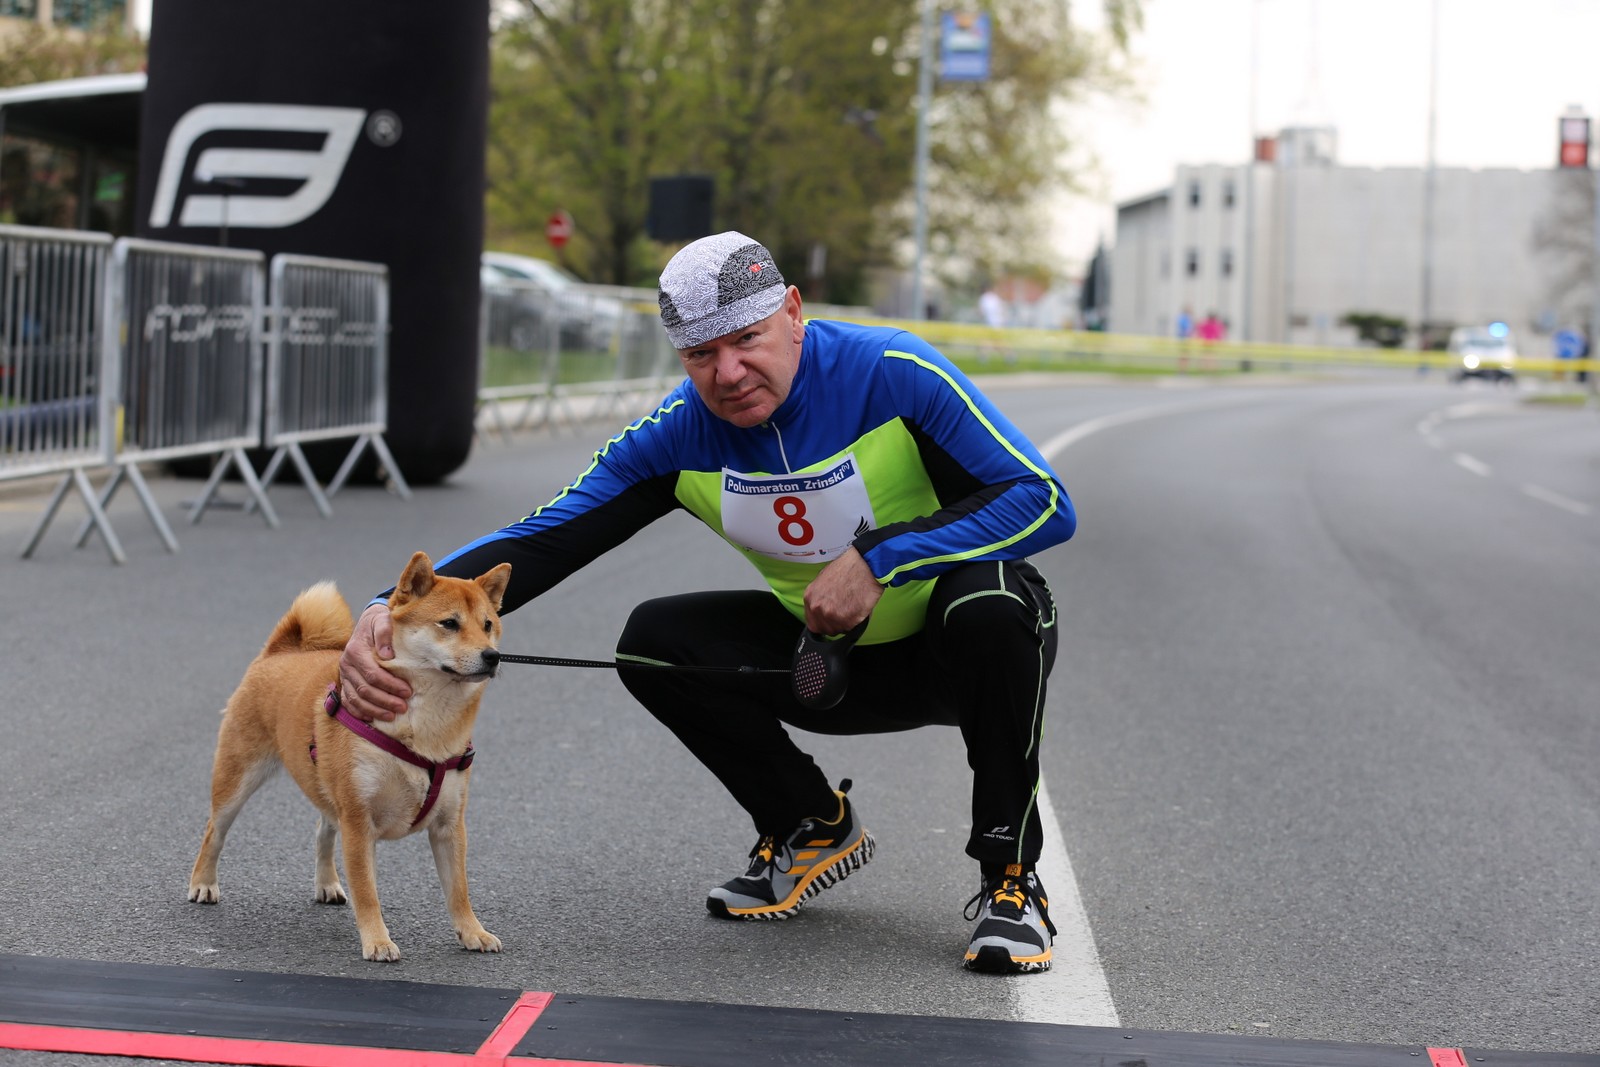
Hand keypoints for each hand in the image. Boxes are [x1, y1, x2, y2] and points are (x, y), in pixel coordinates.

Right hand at [337, 603, 410, 721]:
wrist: (368, 621)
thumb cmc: (379, 621)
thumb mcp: (383, 619)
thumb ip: (384, 632)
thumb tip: (387, 654)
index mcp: (355, 650)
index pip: (373, 674)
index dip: (390, 685)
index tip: (407, 691)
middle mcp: (346, 664)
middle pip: (365, 690)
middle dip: (385, 700)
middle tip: (403, 707)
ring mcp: (344, 675)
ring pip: (356, 699)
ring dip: (374, 710)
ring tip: (392, 716)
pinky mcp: (345, 681)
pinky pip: (348, 701)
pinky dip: (358, 712)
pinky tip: (372, 718)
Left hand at [802, 547, 881, 634]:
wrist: (864, 565)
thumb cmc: (848, 568)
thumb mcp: (823, 580)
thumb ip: (820, 598)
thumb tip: (824, 607)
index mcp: (810, 597)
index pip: (812, 623)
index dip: (823, 622)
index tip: (830, 620)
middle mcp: (818, 608)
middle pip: (825, 629)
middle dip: (835, 624)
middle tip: (844, 612)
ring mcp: (831, 615)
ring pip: (838, 630)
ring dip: (845, 623)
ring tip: (852, 608)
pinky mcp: (846, 620)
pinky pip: (850, 628)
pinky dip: (855, 622)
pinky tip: (857, 607)